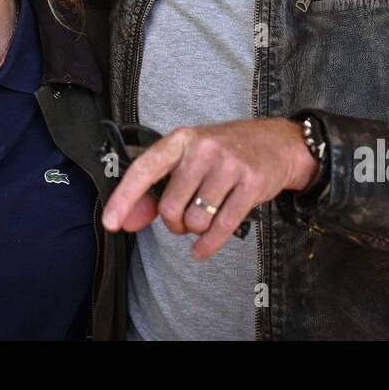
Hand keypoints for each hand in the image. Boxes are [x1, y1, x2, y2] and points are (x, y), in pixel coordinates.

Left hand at [101, 119, 318, 258]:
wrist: (277, 143)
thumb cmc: (224, 154)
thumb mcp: (188, 159)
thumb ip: (155, 189)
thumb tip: (127, 219)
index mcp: (181, 140)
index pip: (144, 169)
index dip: (124, 198)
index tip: (111, 223)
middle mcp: (203, 149)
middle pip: (171, 206)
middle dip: (175, 223)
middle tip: (186, 217)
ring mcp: (229, 165)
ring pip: (195, 220)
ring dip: (196, 230)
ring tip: (205, 217)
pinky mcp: (251, 184)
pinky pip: (221, 227)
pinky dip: (208, 245)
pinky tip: (202, 250)